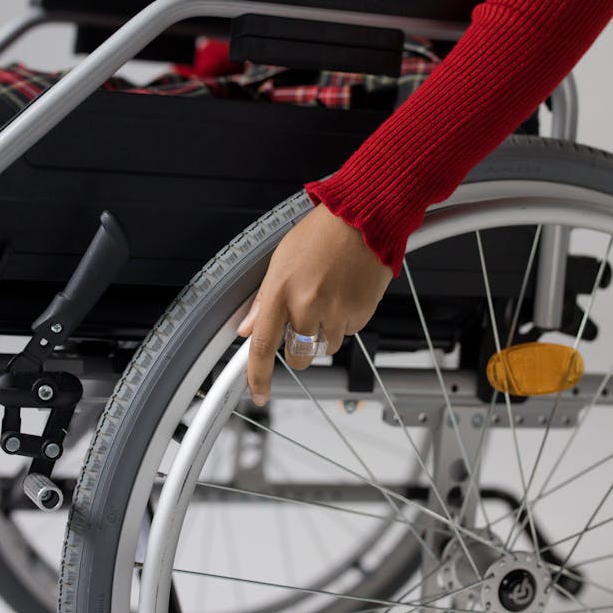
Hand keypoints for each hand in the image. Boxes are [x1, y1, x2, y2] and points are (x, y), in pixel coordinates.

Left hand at [237, 203, 392, 404]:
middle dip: (296, 351)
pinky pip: (349, 332)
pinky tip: (345, 294)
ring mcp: (335, 311)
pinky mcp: (360, 314)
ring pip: (325, 347)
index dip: (257, 376)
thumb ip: (263, 299)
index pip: (262, 345)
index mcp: (281, 290)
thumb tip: (248, 327)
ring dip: (324, 332)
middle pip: (297, 356)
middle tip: (303, 326)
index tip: (259, 393)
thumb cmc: (323, 232)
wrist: (364, 219)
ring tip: (328, 297)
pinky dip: (345, 320)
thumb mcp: (281, 260)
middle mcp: (307, 304)